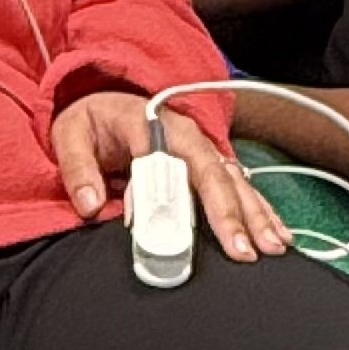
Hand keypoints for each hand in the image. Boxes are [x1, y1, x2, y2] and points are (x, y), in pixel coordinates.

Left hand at [51, 94, 292, 262]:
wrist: (105, 100)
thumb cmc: (91, 119)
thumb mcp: (69, 134)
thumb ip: (77, 168)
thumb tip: (89, 205)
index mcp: (150, 124)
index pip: (164, 163)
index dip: (164, 198)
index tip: (167, 232)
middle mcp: (185, 135)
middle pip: (212, 174)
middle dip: (230, 213)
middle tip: (243, 249)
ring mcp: (202, 148)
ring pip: (234, 182)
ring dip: (255, 215)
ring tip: (274, 246)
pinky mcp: (209, 164)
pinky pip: (239, 187)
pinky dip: (260, 210)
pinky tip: (278, 233)